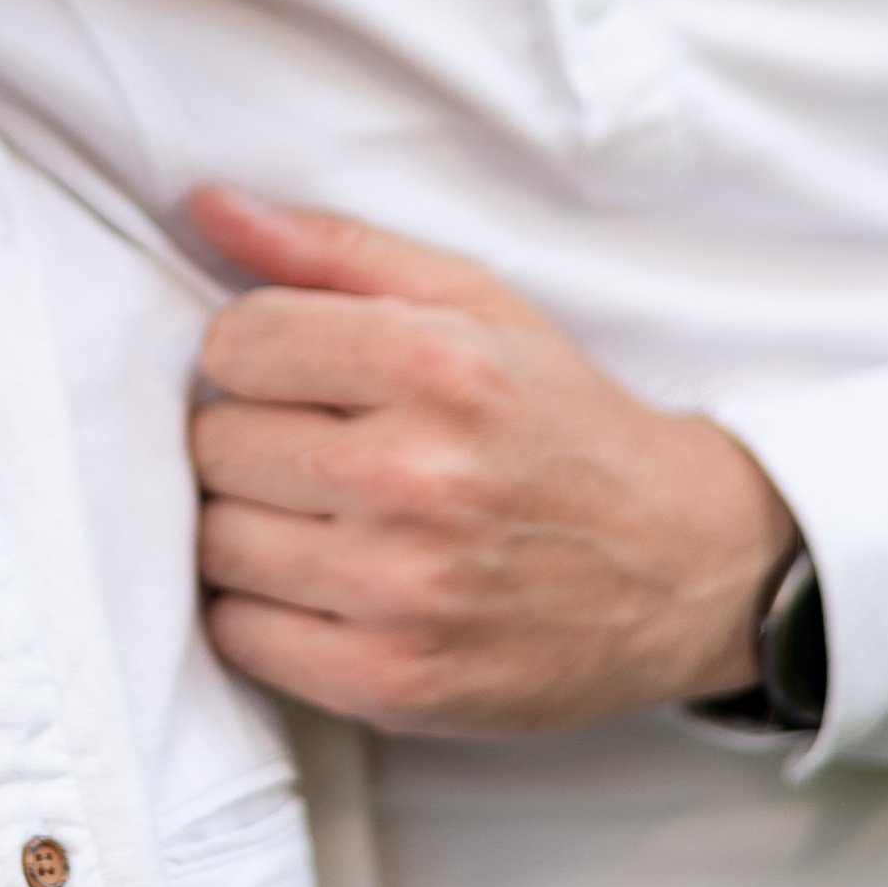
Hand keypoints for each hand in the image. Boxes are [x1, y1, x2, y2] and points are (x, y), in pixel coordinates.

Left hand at [189, 189, 795, 736]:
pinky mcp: (395, 683)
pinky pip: (238, 636)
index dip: (254, 354)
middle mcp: (420, 477)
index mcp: (438, 366)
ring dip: (249, 526)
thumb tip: (205, 203)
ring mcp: (406, 590)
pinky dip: (260, 610)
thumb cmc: (559, 422)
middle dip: (251, 438)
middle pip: (215, 444)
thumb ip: (334, 248)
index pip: (236, 344)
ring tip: (318, 515)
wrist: (682, 566)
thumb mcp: (474, 303)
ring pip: (215, 542)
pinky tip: (320, 585)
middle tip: (316, 448)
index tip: (298, 374)